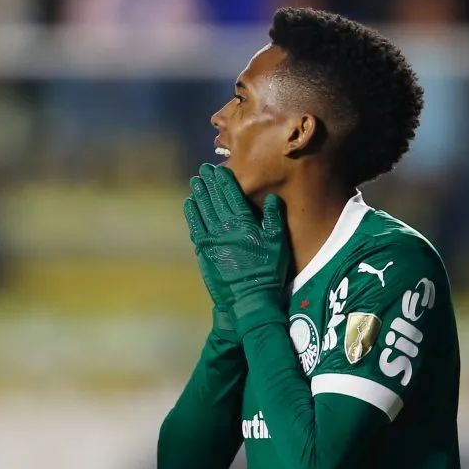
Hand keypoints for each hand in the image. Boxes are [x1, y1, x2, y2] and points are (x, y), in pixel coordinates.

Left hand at [187, 164, 289, 337]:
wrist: (249, 299)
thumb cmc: (268, 273)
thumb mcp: (279, 244)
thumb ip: (274, 219)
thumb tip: (272, 198)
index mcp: (245, 223)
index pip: (232, 195)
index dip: (224, 180)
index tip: (218, 169)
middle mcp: (226, 227)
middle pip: (215, 199)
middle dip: (209, 183)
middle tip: (203, 170)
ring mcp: (212, 239)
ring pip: (203, 210)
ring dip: (199, 194)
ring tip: (195, 182)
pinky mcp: (204, 252)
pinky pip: (196, 227)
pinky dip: (192, 214)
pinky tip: (189, 204)